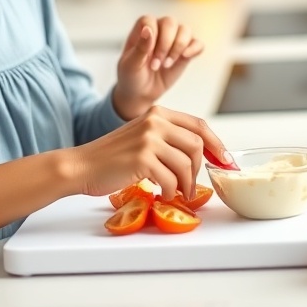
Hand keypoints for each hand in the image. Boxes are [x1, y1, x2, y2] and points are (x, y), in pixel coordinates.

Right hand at [68, 106, 232, 200]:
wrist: (81, 165)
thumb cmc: (112, 156)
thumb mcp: (142, 136)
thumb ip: (167, 138)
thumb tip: (200, 154)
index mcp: (158, 112)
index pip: (199, 125)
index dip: (217, 144)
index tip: (225, 160)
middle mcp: (155, 121)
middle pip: (197, 145)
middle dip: (200, 169)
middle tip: (192, 185)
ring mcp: (149, 139)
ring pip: (187, 163)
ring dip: (187, 184)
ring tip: (180, 194)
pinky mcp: (142, 158)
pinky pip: (171, 179)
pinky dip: (171, 191)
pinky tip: (163, 194)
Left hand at [112, 15, 203, 119]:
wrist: (141, 93)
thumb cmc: (132, 76)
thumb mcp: (131, 65)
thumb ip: (140, 47)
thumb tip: (148, 29)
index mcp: (142, 30)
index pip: (150, 20)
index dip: (151, 35)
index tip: (148, 54)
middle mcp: (160, 30)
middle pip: (170, 22)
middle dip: (165, 44)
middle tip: (156, 64)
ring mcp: (174, 40)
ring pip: (185, 30)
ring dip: (178, 47)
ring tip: (167, 65)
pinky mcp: (186, 52)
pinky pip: (198, 43)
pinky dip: (195, 48)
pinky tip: (186, 57)